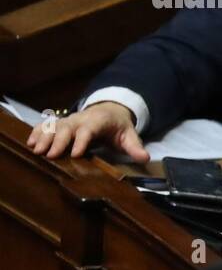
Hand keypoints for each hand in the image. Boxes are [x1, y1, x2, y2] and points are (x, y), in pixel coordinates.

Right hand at [25, 101, 148, 163]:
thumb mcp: (130, 136)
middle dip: (58, 141)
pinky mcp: (61, 122)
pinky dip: (37, 132)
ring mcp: (69, 120)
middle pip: (67, 128)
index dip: (82, 141)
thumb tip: (145, 158)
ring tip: (36, 150)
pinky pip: (47, 125)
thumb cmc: (119, 127)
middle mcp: (81, 118)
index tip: (75, 154)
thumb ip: (135, 147)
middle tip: (49, 155)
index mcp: (99, 121)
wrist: (109, 111)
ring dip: (44, 137)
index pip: (89, 130)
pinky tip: (29, 142)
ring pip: (54, 126)